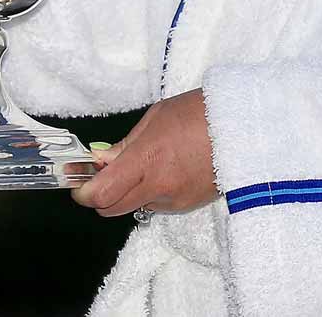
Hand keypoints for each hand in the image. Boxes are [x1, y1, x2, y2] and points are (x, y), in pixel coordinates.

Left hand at [71, 89, 218, 216]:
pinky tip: (167, 170)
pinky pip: (159, 204)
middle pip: (110, 209)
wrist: (242, 125)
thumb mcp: (156, 118)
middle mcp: (159, 186)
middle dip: (100, 196)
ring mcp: (175, 199)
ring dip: (130, 192)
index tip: (80, 181)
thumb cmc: (198, 112)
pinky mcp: (188, 204)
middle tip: (104, 176)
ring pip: (135, 206)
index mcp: (147, 159)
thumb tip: (101, 160)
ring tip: (146, 165)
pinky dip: (153, 192)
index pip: (101, 193)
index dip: (84, 192)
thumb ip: (125, 144)